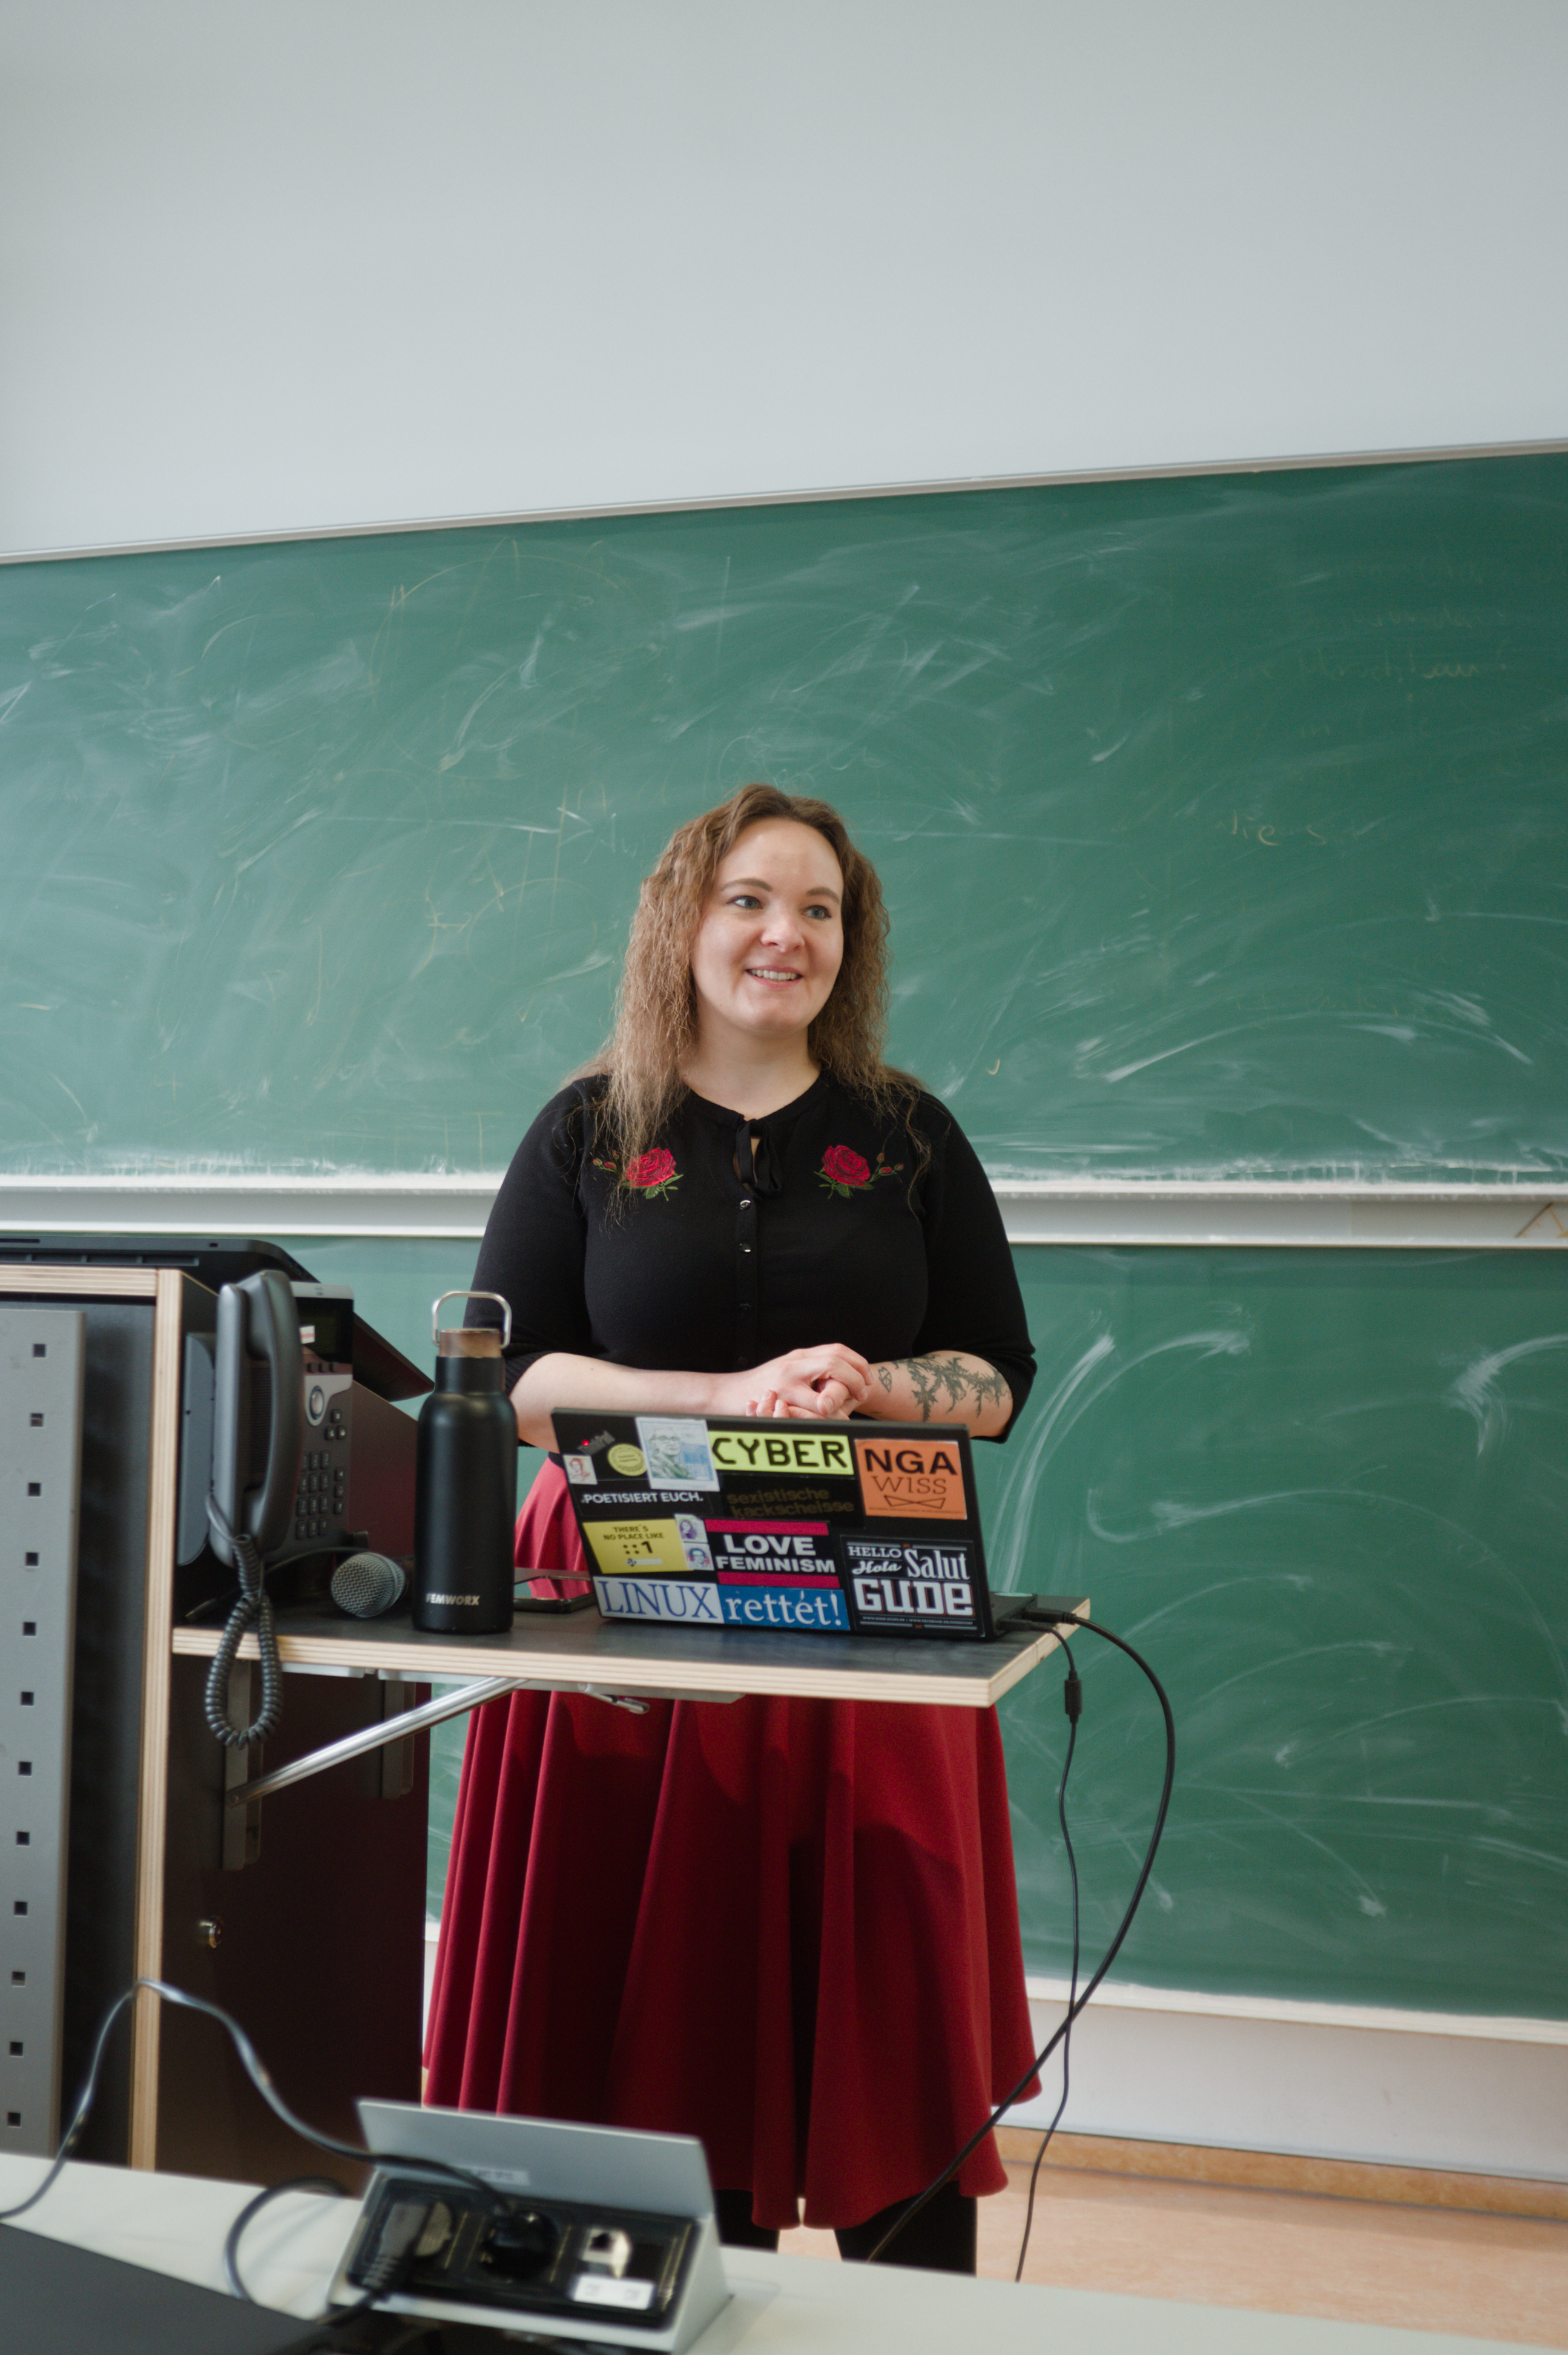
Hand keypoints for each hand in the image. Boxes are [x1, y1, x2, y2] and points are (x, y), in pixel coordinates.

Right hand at [710, 1344, 869, 1420]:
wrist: (725, 1394)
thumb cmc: (759, 1387)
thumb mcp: (786, 1370)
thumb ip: (809, 1370)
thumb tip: (841, 1379)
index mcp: (799, 1356)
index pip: (837, 1350)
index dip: (858, 1363)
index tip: (865, 1379)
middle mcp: (794, 1365)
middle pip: (836, 1363)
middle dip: (856, 1380)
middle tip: (861, 1395)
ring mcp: (786, 1383)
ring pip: (827, 1391)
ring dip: (842, 1405)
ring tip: (844, 1413)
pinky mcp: (780, 1401)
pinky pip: (811, 1413)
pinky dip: (824, 1419)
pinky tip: (825, 1423)